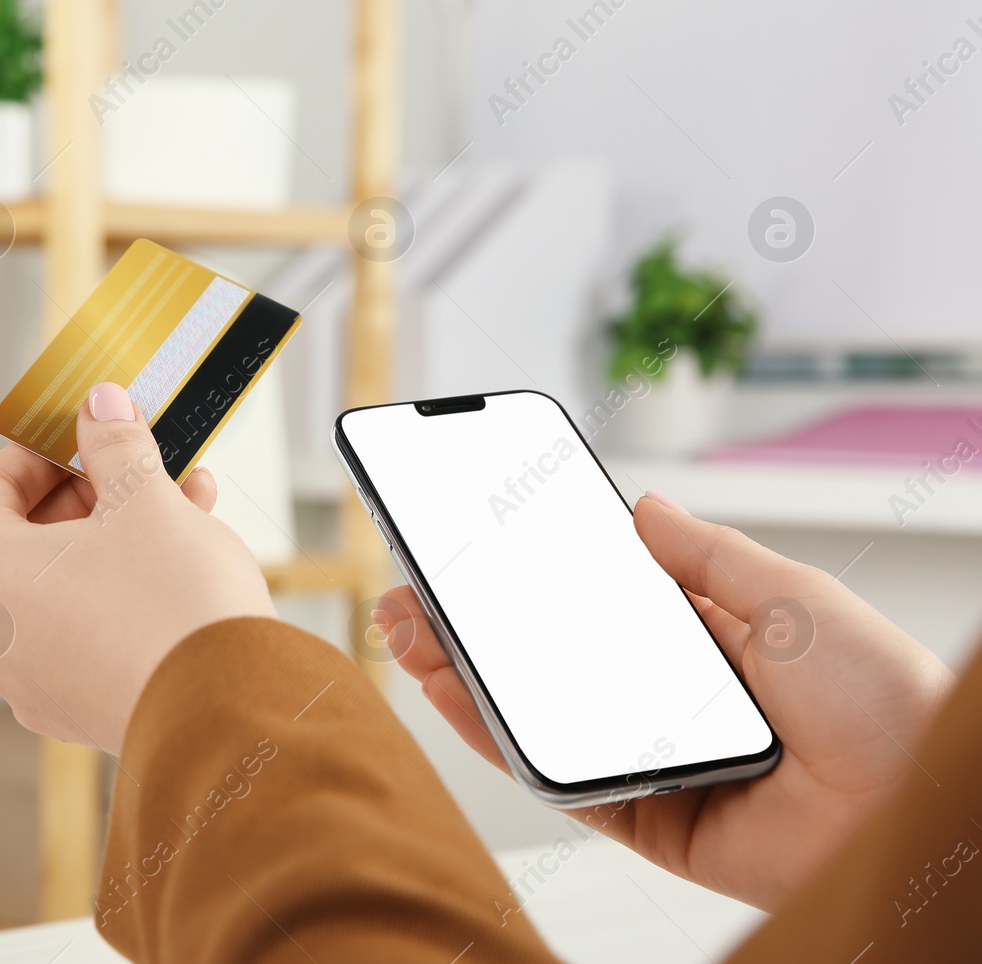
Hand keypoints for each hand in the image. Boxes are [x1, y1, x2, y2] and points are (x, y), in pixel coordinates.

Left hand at [0, 382, 276, 754]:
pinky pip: (84, 632)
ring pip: (61, 586)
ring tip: (182, 506)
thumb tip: (100, 407)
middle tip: (136, 469)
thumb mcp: (145, 498)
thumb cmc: (173, 605)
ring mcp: (28, 680)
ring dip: (113, 540)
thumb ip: (114, 443)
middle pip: (23, 540)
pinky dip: (119, 593)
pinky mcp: (73, 709)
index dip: (35, 454)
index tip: (80, 438)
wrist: (227, 712)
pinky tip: (181, 565)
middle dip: (88, 495)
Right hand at [374, 494, 955, 907]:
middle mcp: (666, 701)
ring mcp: (649, 759)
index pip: (593, 605)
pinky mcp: (644, 818)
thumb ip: (708, 556)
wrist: (917, 802)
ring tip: (408, 631)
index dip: (527, 580)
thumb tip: (642, 507)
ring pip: (536, 718)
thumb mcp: (792, 598)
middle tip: (414, 592)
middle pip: (547, 662)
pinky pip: (557, 779)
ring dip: (463, 676)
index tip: (471, 548)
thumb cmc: (885, 698)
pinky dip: (497, 740)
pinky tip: (454, 694)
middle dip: (472, 627)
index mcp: (703, 642)